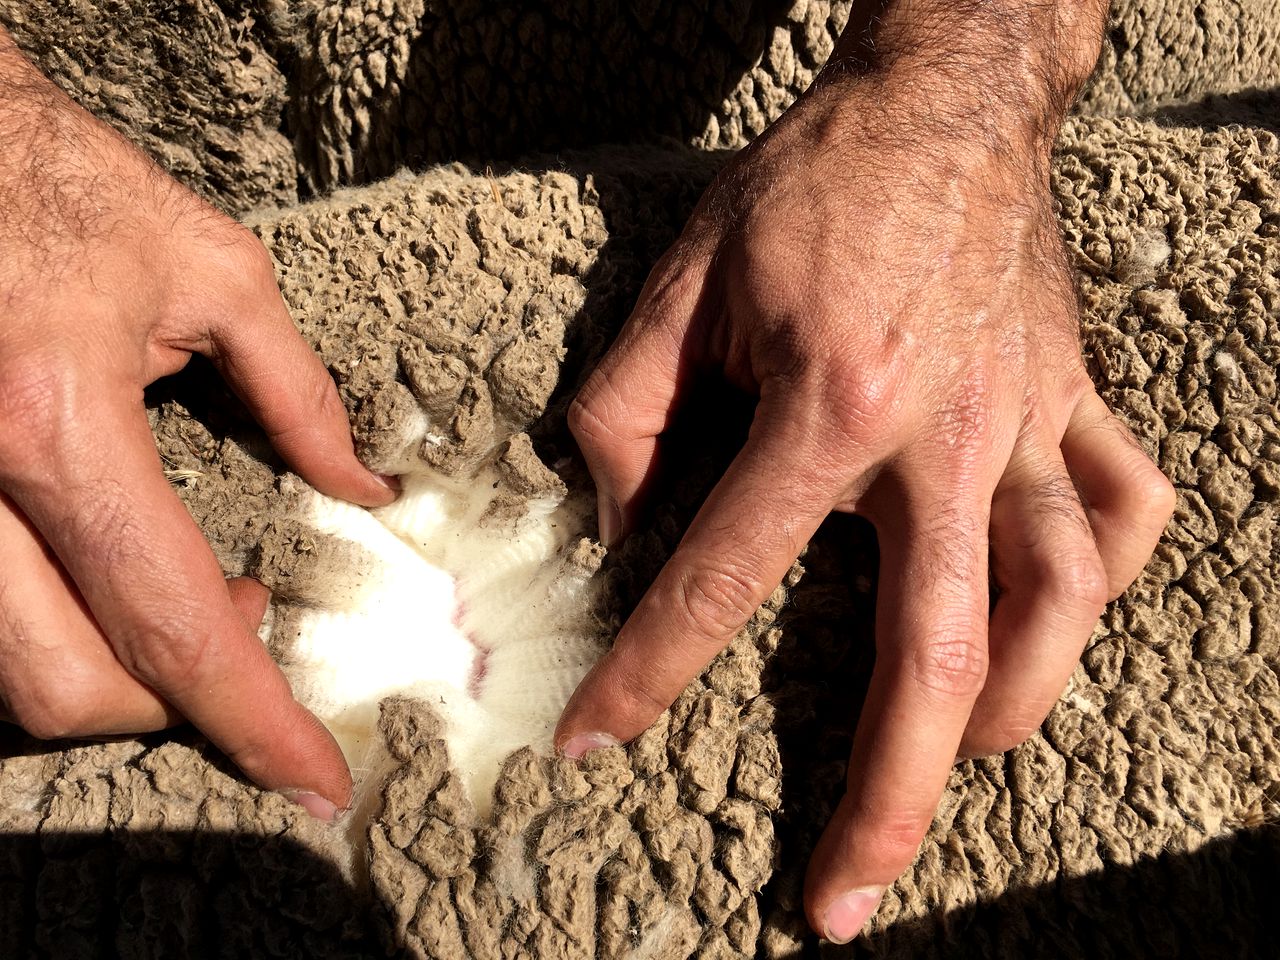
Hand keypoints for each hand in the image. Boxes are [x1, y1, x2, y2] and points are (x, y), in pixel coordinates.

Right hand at [0, 31, 394, 817]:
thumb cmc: (61, 183)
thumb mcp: (210, 269)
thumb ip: (296, 393)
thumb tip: (366, 485)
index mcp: (52, 422)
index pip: (171, 615)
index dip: (253, 715)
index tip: (316, 778)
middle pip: (65, 682)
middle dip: (174, 704)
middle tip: (257, 647)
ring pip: (3, 671)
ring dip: (114, 674)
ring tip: (202, 605)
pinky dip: (55, 631)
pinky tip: (111, 581)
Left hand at [556, 1, 1172, 941]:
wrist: (940, 103)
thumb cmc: (809, 187)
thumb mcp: (681, 284)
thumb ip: (628, 413)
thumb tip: (615, 526)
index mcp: (829, 405)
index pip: (723, 576)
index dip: (648, 672)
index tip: (595, 746)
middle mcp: (944, 438)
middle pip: (931, 654)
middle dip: (883, 797)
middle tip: (841, 902)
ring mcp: (1029, 427)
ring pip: (1054, 608)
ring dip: (1010, 711)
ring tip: (953, 770)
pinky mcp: (1076, 404)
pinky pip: (1125, 513)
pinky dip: (1098, 586)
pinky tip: (1056, 627)